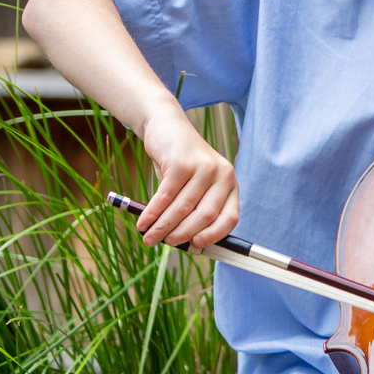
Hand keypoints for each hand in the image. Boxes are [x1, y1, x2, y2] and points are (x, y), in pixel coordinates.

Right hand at [136, 107, 238, 248]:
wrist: (167, 128)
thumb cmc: (181, 164)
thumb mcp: (194, 186)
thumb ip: (193, 210)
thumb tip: (184, 243)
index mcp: (230, 185)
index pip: (230, 218)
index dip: (214, 235)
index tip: (197, 246)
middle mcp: (223, 176)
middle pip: (204, 216)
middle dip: (182, 234)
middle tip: (165, 243)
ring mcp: (204, 168)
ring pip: (183, 208)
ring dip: (163, 227)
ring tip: (148, 236)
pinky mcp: (182, 164)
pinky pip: (165, 197)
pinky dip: (152, 213)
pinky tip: (143, 222)